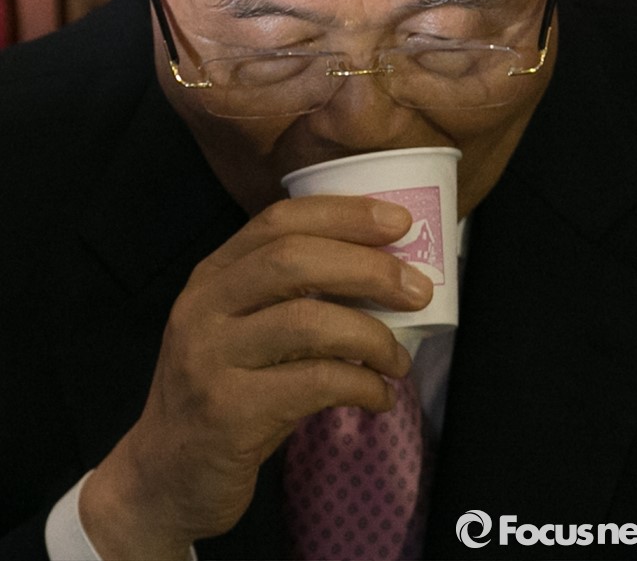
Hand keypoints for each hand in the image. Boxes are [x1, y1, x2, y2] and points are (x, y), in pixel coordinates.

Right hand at [79, 195, 432, 559]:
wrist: (163, 476)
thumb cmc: (225, 391)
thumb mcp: (243, 330)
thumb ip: (292, 298)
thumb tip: (386, 275)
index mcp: (214, 275)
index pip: (278, 221)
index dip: (342, 214)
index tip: (398, 221)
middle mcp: (204, 306)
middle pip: (293, 261)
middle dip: (367, 268)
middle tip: (418, 289)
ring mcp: (210, 357)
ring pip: (306, 321)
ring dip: (371, 336)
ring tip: (400, 360)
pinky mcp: (228, 411)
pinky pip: (313, 383)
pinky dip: (361, 385)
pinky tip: (379, 396)